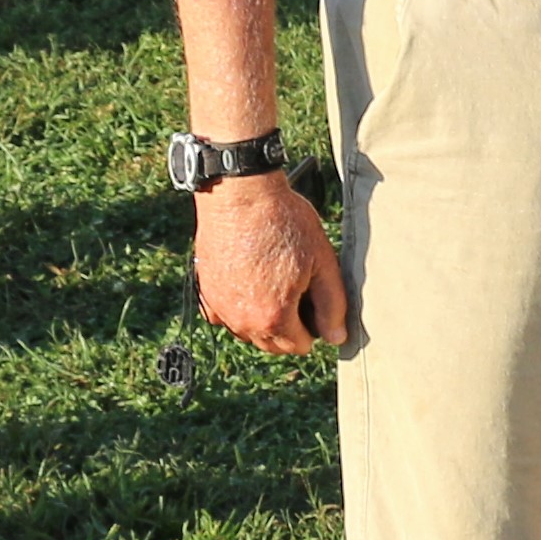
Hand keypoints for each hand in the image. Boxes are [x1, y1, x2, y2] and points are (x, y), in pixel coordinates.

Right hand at [192, 170, 348, 355]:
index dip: (313, 324)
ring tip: (272, 278)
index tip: (312, 296)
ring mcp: (219, 308)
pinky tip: (247, 280)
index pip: (300, 346)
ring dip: (261, 317)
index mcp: (273, 318)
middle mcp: (241, 321)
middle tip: (295, 286)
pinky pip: (224, 316)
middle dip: (288, 325)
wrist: (240, 193)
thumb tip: (336, 338)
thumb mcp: (322, 261)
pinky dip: (236, 306)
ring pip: (247, 332)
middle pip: (273, 344)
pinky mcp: (204, 292)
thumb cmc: (285, 222)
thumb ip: (332, 305)